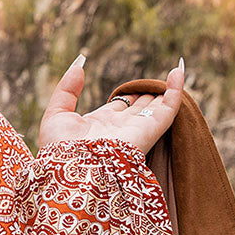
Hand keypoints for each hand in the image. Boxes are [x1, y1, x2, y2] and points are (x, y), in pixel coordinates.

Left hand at [38, 57, 183, 156]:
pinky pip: (168, 108)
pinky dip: (175, 90)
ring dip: (165, 91)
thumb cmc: (60, 148)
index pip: (118, 108)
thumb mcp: (56, 113)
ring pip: (155, 108)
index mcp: (99, 126)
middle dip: (147, 97)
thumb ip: (67, 89)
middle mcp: (120, 128)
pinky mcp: (150, 130)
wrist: (73, 170)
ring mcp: (136, 129)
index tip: (133, 88)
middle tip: (155, 85)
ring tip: (175, 71)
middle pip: (139, 108)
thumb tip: (79, 64)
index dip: (127, 97)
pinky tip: (178, 71)